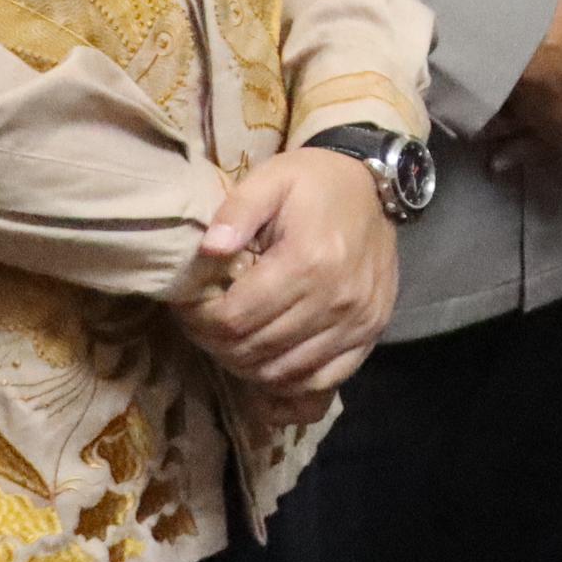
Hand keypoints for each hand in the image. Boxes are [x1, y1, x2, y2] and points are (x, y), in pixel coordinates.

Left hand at [177, 146, 399, 399]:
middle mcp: (336, 298)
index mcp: (308, 261)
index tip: (187, 307)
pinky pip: (323, 379)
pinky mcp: (372, 332)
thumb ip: (237, 211)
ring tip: (231, 341)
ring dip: (248, 365)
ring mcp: (358, 320)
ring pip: (284, 372)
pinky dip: (290, 382)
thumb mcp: (270, 180)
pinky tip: (269, 363)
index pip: (235, 320)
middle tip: (203, 325)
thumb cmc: (314, 183)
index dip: (199, 321)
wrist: (374, 186)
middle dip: (216, 344)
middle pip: (255, 350)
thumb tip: (209, 250)